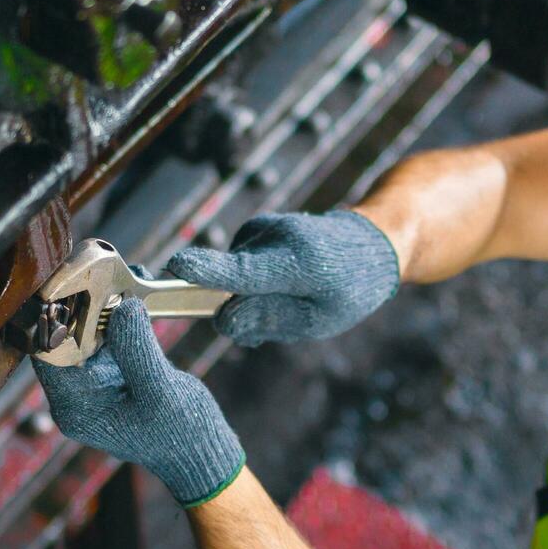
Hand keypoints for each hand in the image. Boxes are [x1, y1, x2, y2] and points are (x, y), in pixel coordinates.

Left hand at [31, 299, 244, 504]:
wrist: (202, 454)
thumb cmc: (181, 436)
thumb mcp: (160, 393)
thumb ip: (137, 351)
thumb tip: (123, 306)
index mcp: (75, 406)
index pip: (47, 352)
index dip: (57, 317)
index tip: (75, 285)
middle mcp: (77, 393)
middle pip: (65, 337)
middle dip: (83, 304)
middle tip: (102, 273)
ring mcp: (95, 380)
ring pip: (87, 330)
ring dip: (104, 304)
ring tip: (122, 278)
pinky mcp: (115, 369)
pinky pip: (110, 334)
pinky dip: (122, 313)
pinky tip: (135, 290)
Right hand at [165, 209, 399, 345]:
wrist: (370, 241)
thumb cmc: (349, 287)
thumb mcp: (320, 319)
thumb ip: (270, 321)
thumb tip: (223, 320)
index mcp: (298, 262)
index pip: (245, 270)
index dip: (209, 271)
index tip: (178, 264)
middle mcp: (274, 236)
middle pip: (231, 286)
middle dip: (242, 312)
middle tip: (286, 318)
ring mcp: (261, 228)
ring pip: (232, 279)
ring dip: (251, 297)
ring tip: (293, 295)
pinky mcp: (252, 229)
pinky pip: (236, 268)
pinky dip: (252, 283)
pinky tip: (283, 282)